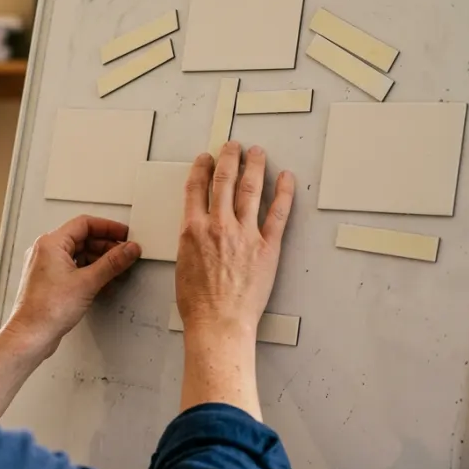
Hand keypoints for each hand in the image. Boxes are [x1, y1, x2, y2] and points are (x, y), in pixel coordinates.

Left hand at [5, 216, 141, 356]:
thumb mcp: (88, 282)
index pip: (84, 224)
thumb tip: (128, 250)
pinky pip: (73, 268)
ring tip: (117, 268)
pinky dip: (89, 271)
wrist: (31, 335)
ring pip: (78, 254)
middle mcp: (45, 251)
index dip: (108, 227)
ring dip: (99, 259)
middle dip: (106, 245)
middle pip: (82, 238)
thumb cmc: (47, 310)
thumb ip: (112, 263)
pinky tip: (103, 281)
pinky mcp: (49, 281)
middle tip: (124, 253)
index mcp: (50, 243)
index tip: (124, 235)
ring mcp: (46, 267)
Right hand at [176, 142, 294, 341]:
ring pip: (250, 189)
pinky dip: (283, 192)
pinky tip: (286, 178)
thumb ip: (191, 239)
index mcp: (192, 229)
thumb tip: (197, 225)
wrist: (218, 322)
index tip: (205, 158)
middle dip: (229, 158)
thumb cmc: (197, 302)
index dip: (201, 168)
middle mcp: (218, 225)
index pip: (196, 188)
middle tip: (233, 146)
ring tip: (257, 153)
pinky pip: (278, 213)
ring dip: (254, 166)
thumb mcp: (182, 263)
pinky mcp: (267, 247)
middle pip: (224, 180)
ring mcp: (245, 234)